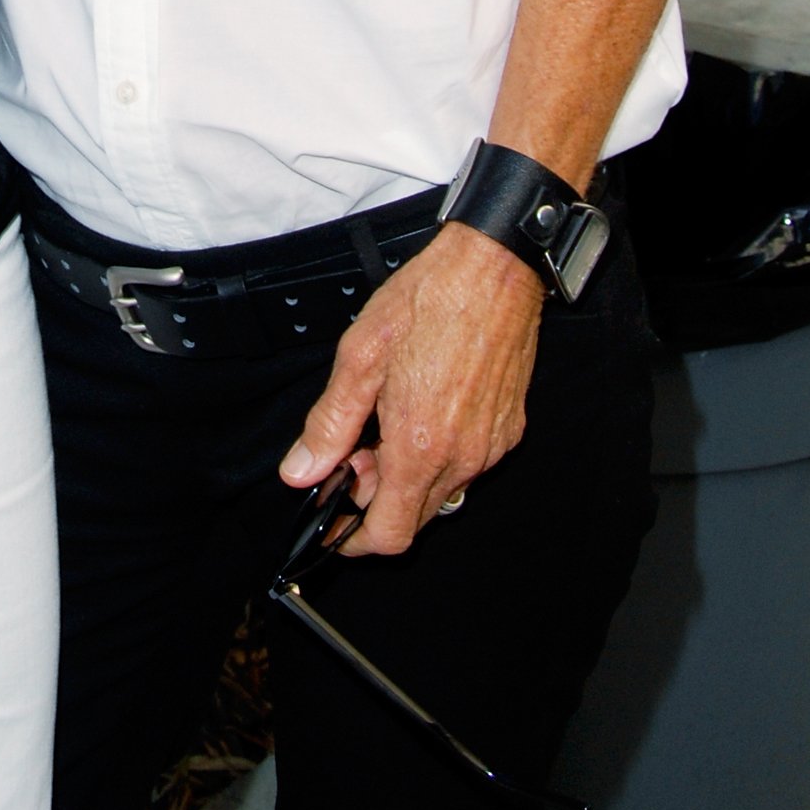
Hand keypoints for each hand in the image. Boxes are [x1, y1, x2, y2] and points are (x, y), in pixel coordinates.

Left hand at [278, 224, 541, 553]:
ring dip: (407, 477)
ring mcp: (490, 446)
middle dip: (377, 499)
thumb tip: (300, 471)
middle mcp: (462, 457)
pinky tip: (421, 411)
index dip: (355, 540)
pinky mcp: (508, 430)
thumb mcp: (360, 357)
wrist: (493, 270)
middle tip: (354, 454)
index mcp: (420, 446)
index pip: (390, 535)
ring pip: (442, 492)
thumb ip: (329, 423)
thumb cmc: (429, 301)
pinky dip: (438, 456)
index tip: (335, 525)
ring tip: (385, 423)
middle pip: (414, 517)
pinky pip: (468, 464)